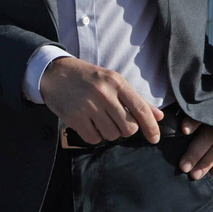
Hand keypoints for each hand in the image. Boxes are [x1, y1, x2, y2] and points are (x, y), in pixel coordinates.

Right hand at [39, 57, 163, 144]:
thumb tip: (159, 116)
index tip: (155, 139)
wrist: (54, 72)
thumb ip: (136, 99)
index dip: (152, 127)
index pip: (141, 109)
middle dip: (124, 129)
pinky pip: (94, 138)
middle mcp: (103, 93)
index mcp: (116, 82)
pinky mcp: (74, 117)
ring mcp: (88, 105)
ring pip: (112, 135)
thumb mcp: (112, 81)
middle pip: (128, 127)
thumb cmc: (87, 78)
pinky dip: (94, 135)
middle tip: (114, 120)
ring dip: (108, 132)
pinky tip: (88, 124)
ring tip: (98, 119)